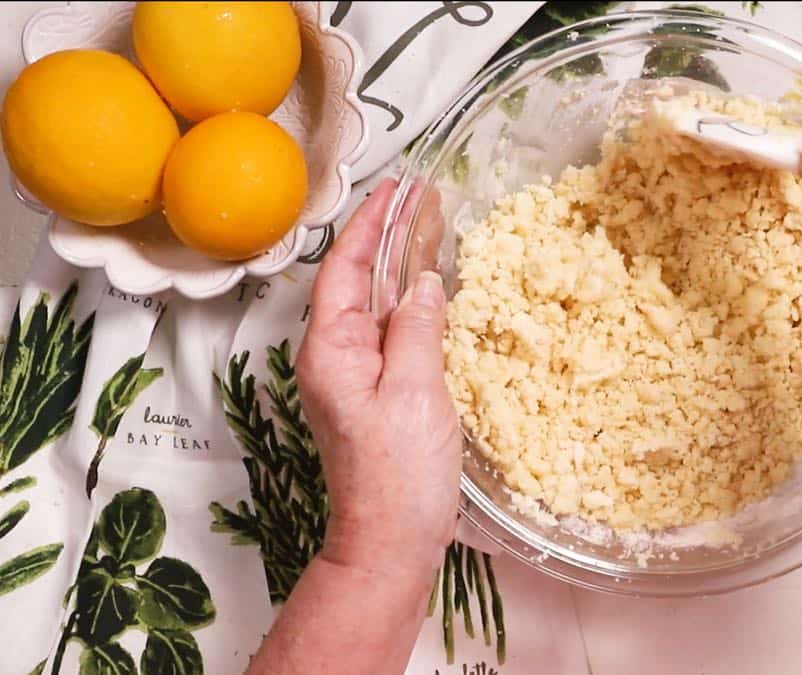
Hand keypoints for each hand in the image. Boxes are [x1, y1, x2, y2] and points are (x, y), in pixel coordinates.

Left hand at [249, 181, 458, 673]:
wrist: (390, 541)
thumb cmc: (399, 475)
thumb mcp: (415, 393)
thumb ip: (418, 329)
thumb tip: (426, 280)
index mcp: (332, 349)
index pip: (345, 267)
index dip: (372, 222)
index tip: (400, 186)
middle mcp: (335, 356)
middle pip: (358, 280)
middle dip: (388, 235)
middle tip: (423, 196)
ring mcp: (354, 376)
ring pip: (376, 304)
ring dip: (401, 264)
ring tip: (431, 227)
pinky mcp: (376, 394)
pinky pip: (392, 332)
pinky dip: (412, 301)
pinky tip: (433, 291)